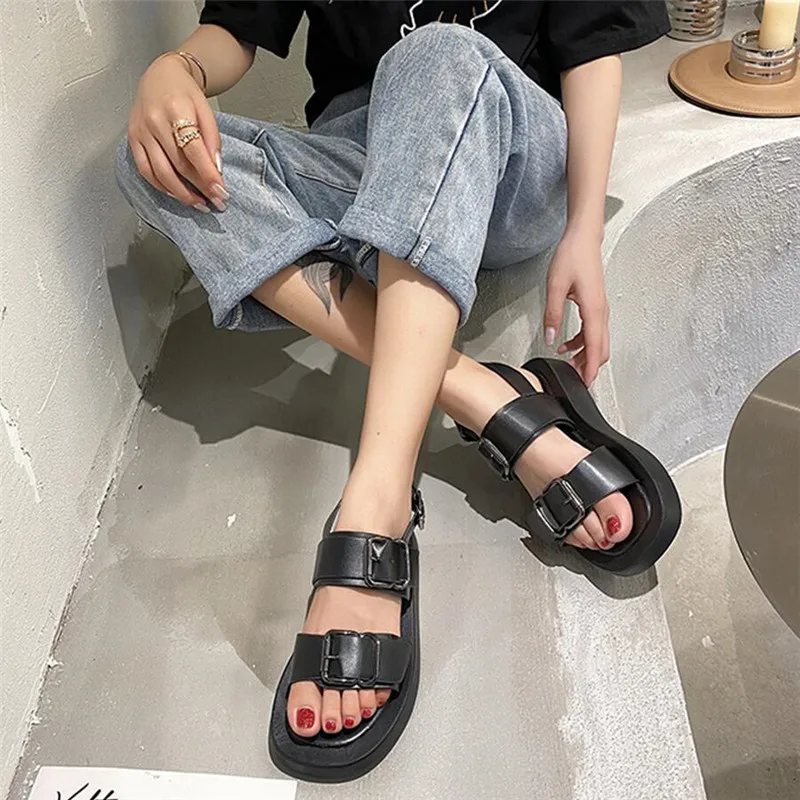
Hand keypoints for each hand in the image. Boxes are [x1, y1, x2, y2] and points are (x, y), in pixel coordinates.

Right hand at [127, 54, 225, 210]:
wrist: (160, 76)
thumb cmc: (185, 93)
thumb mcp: (206, 110)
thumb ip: (212, 140)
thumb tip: (217, 170)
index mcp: (176, 110)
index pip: (194, 151)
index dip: (208, 175)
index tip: (221, 193)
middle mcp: (154, 122)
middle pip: (178, 165)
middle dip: (199, 189)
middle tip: (215, 203)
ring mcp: (140, 132)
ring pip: (160, 172)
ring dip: (181, 194)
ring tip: (199, 203)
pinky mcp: (132, 139)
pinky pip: (145, 170)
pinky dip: (162, 186)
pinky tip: (177, 193)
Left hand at [543, 228, 609, 385]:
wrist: (583, 239)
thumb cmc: (572, 257)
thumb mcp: (555, 286)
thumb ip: (552, 314)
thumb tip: (550, 337)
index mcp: (594, 309)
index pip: (596, 347)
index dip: (592, 369)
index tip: (587, 384)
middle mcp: (601, 312)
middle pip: (601, 348)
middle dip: (589, 366)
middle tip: (575, 379)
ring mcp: (600, 309)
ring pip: (598, 341)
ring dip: (585, 354)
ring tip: (567, 363)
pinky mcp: (595, 305)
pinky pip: (593, 331)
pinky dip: (582, 342)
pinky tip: (566, 344)